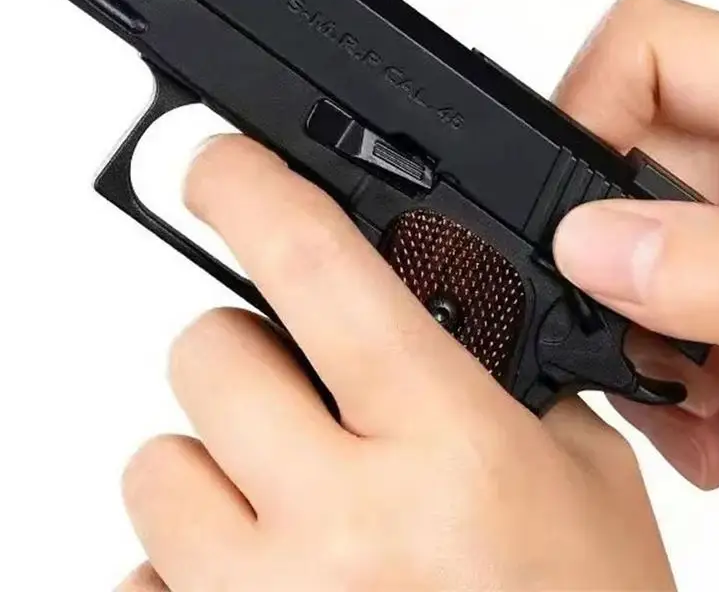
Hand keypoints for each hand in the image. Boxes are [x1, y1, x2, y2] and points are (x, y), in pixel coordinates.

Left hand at [118, 137, 676, 590]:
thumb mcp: (578, 475)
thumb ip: (497, 372)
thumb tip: (412, 294)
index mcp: (445, 444)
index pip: (312, 262)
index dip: (249, 188)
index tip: (218, 167)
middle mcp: (340, 522)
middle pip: (207, 355)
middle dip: (252, 361)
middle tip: (309, 405)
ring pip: (156, 467)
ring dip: (219, 471)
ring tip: (297, 516)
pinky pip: (140, 578)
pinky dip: (193, 569)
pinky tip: (275, 586)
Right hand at [552, 0, 718, 485]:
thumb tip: (593, 240)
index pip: (656, 44)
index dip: (588, 110)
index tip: (573, 224)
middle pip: (645, 147)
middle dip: (621, 256)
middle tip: (640, 348)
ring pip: (665, 222)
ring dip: (656, 320)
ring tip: (694, 402)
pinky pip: (705, 272)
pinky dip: (695, 345)